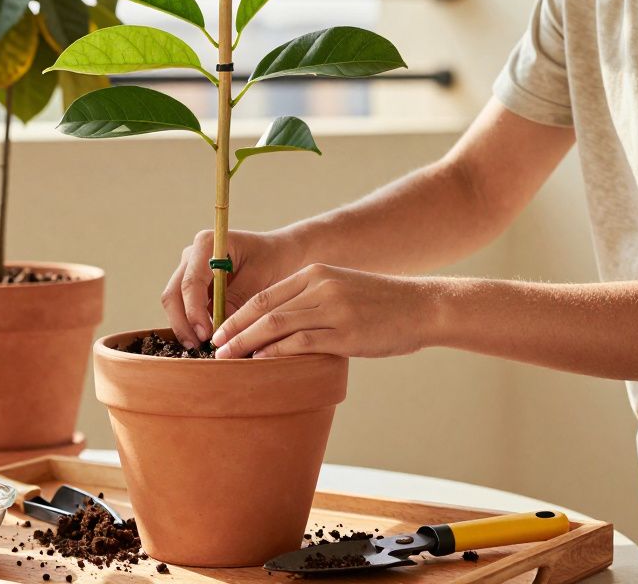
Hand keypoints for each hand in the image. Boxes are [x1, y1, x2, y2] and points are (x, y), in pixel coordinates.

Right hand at [161, 229, 307, 347]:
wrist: (281, 252)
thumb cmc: (275, 259)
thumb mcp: (261, 278)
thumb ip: (238, 298)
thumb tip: (219, 327)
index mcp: (207, 244)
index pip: (191, 282)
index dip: (194, 311)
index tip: (206, 335)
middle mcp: (192, 255)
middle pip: (173, 293)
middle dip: (183, 323)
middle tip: (197, 348)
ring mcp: (190, 270)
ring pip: (174, 302)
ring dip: (184, 326)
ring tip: (200, 348)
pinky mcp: (194, 285)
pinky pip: (184, 306)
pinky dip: (191, 324)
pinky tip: (204, 340)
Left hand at [211, 264, 431, 358]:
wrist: (423, 307)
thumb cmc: (382, 305)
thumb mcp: (342, 290)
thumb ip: (312, 302)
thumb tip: (280, 328)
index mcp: (315, 275)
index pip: (265, 295)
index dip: (237, 314)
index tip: (219, 331)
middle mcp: (320, 287)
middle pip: (263, 308)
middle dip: (234, 329)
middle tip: (214, 348)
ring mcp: (332, 308)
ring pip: (276, 325)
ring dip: (246, 343)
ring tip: (228, 359)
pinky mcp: (345, 332)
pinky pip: (300, 342)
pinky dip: (275, 352)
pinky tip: (260, 362)